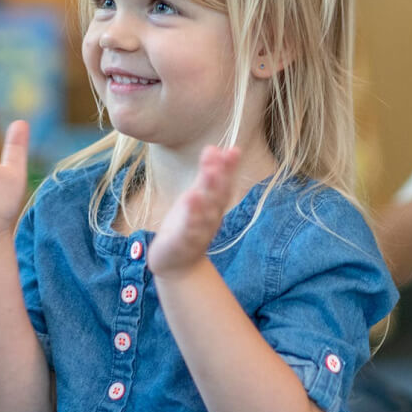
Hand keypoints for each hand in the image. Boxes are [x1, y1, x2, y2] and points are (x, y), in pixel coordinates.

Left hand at [148, 146, 240, 278]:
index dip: (230, 168)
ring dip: (208, 195)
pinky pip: (189, 230)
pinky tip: (190, 200)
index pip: (225, 185)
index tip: (234, 150)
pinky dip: (192, 216)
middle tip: (221, 159)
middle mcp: (211, 218)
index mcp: (214, 206)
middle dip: (220, 178)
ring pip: (206, 213)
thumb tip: (215, 147)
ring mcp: (199, 231)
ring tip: (208, 176)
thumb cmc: (188, 226)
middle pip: (218, 198)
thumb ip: (207, 175)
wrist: (177, 264)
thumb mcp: (197, 197)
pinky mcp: (184, 243)